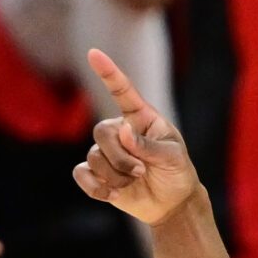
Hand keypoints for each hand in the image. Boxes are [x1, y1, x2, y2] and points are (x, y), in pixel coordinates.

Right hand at [73, 49, 197, 226]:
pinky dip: (96, 187)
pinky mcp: (96, 174)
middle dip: (120, 157)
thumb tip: (123, 133)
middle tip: (141, 172)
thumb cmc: (176, 172)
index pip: (121, 90)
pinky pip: (81, 174)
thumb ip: (149, 145)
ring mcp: (106, 152)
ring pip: (94, 157)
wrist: (170, 204)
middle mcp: (119, 130)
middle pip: (102, 132)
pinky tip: (112, 194)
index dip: (108, 72)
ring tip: (133, 183)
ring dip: (115, 176)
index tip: (94, 53)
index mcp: (140, 117)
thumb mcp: (173, 157)